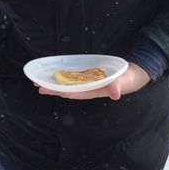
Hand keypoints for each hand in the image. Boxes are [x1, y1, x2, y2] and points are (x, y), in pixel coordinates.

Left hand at [36, 62, 150, 100]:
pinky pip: (73, 78)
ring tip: (40, 82)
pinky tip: (54, 76)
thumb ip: (118, 86)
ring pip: (68, 85)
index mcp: (94, 91)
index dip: (61, 91)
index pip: (74, 92)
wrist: (131, 76)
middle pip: (68, 90)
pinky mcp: (88, 77)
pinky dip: (63, 78)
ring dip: (55, 84)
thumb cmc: (127, 79)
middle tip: (37, 86)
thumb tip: (115, 93)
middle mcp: (88, 88)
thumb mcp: (124, 81)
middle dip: (53, 89)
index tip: (48, 90)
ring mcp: (87, 83)